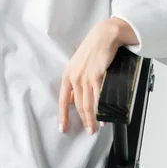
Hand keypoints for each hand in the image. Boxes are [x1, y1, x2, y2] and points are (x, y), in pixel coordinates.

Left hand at [58, 19, 119, 134]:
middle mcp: (74, 77)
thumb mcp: (77, 65)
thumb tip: (72, 99)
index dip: (62, 116)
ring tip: (96, 128)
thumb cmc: (92, 50)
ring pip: (87, 104)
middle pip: (77, 105)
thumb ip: (75, 82)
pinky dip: (101, 110)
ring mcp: (85, 77)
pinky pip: (98, 98)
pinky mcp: (97, 75)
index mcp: (67, 75)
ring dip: (92, 119)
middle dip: (83, 121)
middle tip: (89, 131)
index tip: (63, 128)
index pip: (62, 100)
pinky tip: (104, 117)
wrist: (103, 36)